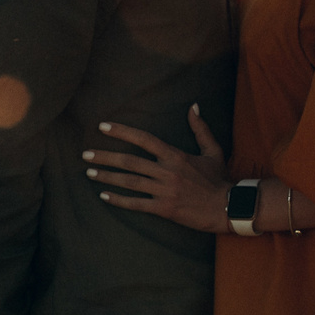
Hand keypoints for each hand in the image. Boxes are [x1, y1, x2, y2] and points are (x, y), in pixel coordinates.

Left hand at [82, 106, 231, 233]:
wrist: (228, 207)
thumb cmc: (219, 179)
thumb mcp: (213, 151)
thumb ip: (200, 129)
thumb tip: (193, 106)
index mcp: (176, 155)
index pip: (144, 139)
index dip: (121, 131)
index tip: (102, 127)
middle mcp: (167, 171)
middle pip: (129, 161)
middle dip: (104, 157)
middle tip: (85, 155)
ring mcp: (165, 191)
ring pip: (129, 182)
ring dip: (107, 177)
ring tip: (89, 173)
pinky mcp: (164, 209)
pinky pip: (136, 204)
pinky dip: (118, 200)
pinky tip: (103, 196)